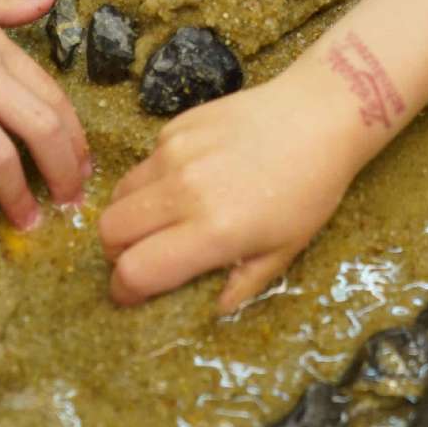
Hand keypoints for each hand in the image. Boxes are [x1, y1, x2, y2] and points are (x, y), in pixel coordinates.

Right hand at [99, 74, 364, 311]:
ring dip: (130, 215)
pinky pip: (143, 163)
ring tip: (161, 220)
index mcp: (213, 230)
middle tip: (143, 255)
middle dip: (117, 252)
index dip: (125, 289)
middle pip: (109, 230)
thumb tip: (215, 311)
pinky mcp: (175, 125)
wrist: (318, 115)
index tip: (133, 294)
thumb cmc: (311, 188)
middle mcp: (184, 191)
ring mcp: (175, 152)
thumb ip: (244, 284)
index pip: (135, 269)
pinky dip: (152, 181)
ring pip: (118, 194)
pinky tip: (189, 179)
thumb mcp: (286, 249)